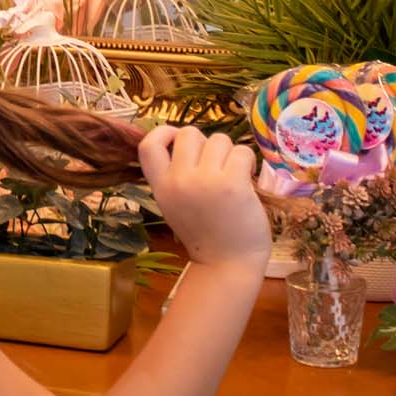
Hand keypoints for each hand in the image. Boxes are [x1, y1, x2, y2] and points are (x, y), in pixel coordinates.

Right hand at [137, 126, 268, 269]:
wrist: (227, 264)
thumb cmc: (205, 234)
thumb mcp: (175, 205)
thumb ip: (174, 177)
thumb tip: (185, 142)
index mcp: (161, 187)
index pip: (148, 145)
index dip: (162, 132)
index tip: (176, 139)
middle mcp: (179, 181)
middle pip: (189, 133)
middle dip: (205, 144)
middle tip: (214, 166)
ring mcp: (206, 181)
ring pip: (219, 139)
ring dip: (229, 153)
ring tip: (232, 175)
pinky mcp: (233, 183)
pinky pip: (241, 152)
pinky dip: (247, 161)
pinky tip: (246, 178)